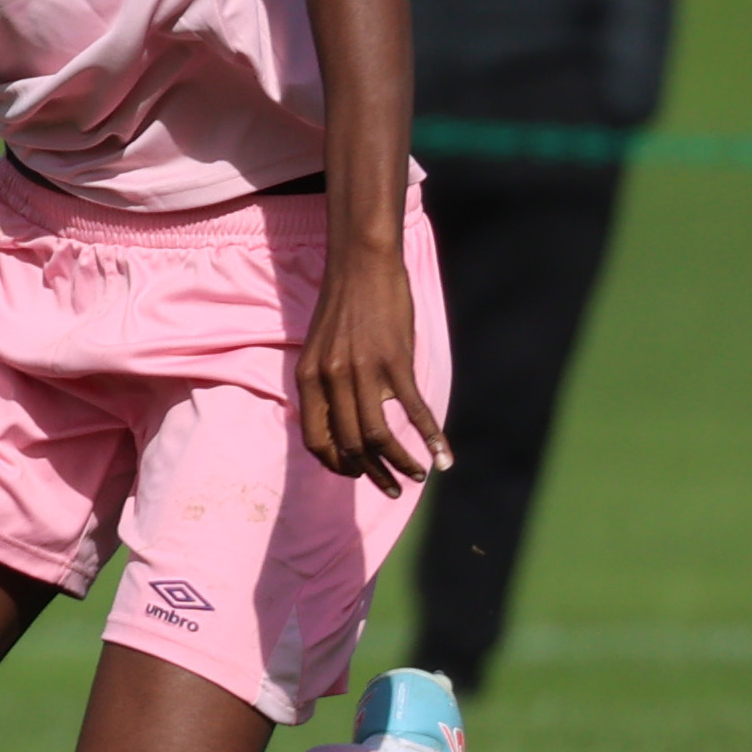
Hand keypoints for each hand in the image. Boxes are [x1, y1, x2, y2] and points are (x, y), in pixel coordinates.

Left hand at [297, 240, 450, 495]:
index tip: (355, 473)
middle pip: (349, 445)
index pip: (315, 440)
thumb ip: (325, 383)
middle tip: (391, 487)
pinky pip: (414, 410)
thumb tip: (340, 421)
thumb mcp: (320, 348)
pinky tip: (443, 458)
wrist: (362, 264)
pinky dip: (431, 438)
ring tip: (416, 476)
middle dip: (372, 474)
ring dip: (399, 464)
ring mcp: (363, 371)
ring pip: (378, 436)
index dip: (335, 465)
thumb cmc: (344, 306)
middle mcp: (330, 379)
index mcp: (307, 378)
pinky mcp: (395, 361)